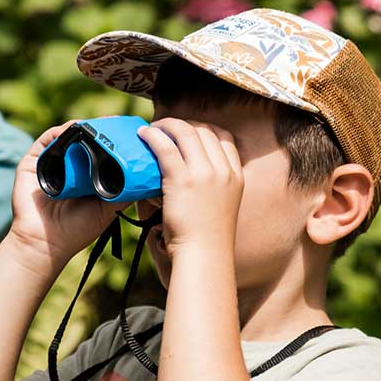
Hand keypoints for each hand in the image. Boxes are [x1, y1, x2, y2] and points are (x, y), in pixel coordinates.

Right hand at [6, 124, 122, 273]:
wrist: (46, 243)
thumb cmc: (76, 230)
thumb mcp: (108, 209)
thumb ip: (125, 192)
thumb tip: (146, 175)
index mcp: (85, 176)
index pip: (99, 150)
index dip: (113, 140)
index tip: (129, 132)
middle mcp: (67, 166)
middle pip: (84, 139)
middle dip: (100, 129)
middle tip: (116, 122)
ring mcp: (50, 162)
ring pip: (67, 136)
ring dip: (83, 127)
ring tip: (98, 123)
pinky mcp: (33, 161)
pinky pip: (47, 140)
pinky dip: (61, 131)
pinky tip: (74, 129)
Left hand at [137, 119, 242, 256]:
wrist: (204, 255)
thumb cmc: (208, 239)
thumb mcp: (223, 206)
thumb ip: (214, 187)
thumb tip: (193, 175)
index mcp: (236, 175)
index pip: (224, 137)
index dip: (204, 128)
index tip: (188, 131)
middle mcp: (223, 170)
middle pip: (204, 130)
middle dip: (183, 124)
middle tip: (165, 127)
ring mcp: (205, 174)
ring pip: (185, 133)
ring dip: (166, 125)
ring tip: (152, 129)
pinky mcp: (182, 180)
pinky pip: (166, 147)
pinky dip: (153, 136)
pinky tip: (144, 135)